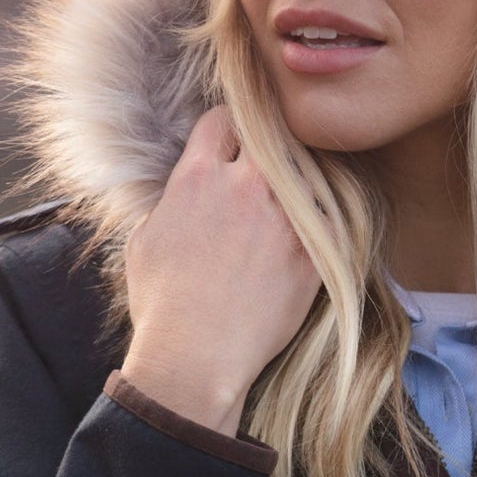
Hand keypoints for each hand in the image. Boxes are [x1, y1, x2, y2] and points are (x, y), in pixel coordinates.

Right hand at [119, 106, 323, 432]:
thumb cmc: (163, 306)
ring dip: (302, 179)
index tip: (234, 146)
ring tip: (295, 198)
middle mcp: (244, 187)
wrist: (197, 357)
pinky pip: (332, 215)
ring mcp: (284, 218)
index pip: (222, 120)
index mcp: (197, 177)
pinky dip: (325, 217)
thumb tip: (183, 192)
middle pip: (271, 135)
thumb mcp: (145, 240)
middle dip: (270, 146)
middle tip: (271, 168)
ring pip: (307, 170)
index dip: (229, 130)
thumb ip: (171, 201)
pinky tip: (317, 229)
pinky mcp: (313, 251)